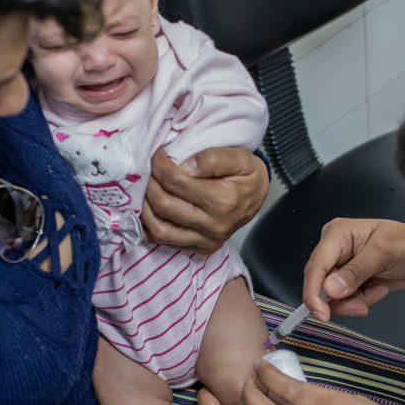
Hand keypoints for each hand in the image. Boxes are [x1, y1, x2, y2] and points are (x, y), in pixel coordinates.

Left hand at [142, 147, 268, 254]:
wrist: (258, 197)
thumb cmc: (247, 175)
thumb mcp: (240, 158)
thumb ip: (212, 158)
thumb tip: (184, 166)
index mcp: (223, 201)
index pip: (176, 182)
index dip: (160, 165)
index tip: (159, 155)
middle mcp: (213, 226)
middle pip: (164, 205)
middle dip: (151, 184)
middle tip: (151, 171)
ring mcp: (206, 241)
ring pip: (160, 229)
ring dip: (146, 208)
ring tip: (149, 189)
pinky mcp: (201, 249)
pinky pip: (165, 242)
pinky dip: (151, 227)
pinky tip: (151, 211)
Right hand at [302, 218, 404, 321]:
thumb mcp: (383, 254)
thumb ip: (356, 272)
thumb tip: (330, 290)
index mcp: (336, 234)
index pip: (316, 266)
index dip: (313, 292)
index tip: (322, 315)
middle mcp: (333, 250)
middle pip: (321, 284)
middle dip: (343, 299)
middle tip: (362, 307)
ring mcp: (341, 266)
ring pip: (333, 296)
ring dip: (356, 301)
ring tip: (379, 291)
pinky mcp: (349, 281)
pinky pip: (346, 299)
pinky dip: (363, 300)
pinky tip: (379, 288)